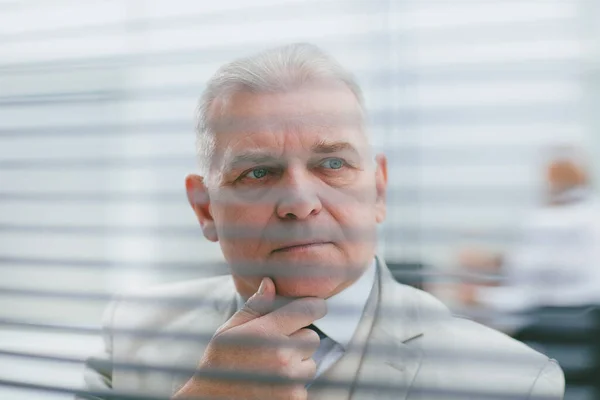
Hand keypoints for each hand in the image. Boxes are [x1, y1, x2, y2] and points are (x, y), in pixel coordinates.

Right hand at [172, 277, 326, 399]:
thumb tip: (270, 283)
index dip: (313, 307)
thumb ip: (255, 307)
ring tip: (272, 369)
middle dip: (299, 340)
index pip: (309, 309)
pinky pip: (305, 386)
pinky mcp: (294, 398)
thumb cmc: (218, 364)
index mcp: (267, 331)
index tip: (312, 308)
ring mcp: (290, 379)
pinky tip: (272, 385)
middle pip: (312, 337)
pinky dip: (293, 385)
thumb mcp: (229, 330)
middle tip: (277, 347)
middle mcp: (282, 354)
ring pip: (311, 363)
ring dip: (298, 364)